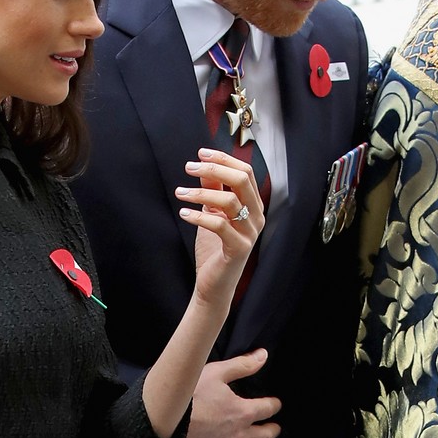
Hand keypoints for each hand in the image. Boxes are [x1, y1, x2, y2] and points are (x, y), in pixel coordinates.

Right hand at [167, 349, 280, 437]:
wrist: (162, 423)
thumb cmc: (187, 396)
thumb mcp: (214, 372)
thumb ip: (241, 365)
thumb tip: (263, 355)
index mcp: (243, 412)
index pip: (268, 409)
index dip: (273, 405)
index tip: (274, 404)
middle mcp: (240, 436)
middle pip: (266, 436)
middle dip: (273, 431)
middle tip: (273, 429)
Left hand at [175, 148, 263, 307]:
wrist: (214, 284)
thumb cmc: (214, 248)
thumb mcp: (212, 213)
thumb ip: (212, 191)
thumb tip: (203, 165)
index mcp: (254, 205)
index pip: (245, 171)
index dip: (223, 159)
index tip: (200, 153)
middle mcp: (257, 216)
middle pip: (242, 180)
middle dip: (214, 169)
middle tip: (188, 167)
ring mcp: (250, 233)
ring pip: (229, 201)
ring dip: (200, 193)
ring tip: (180, 192)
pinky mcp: (239, 248)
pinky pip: (220, 224)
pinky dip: (199, 216)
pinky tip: (184, 213)